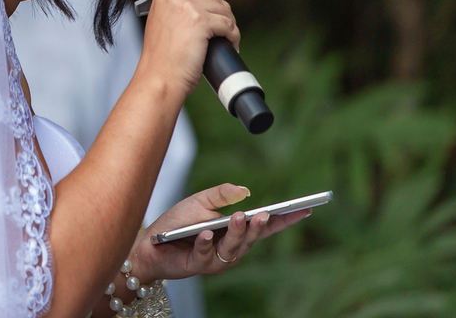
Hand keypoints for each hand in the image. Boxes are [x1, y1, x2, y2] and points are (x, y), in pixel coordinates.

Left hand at [131, 184, 310, 280]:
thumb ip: (221, 194)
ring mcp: (218, 259)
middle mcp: (231, 248)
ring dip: (236, 232)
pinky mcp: (200, 265)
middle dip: (260, 226)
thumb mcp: (200, 201)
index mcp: (235, 230)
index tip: (305, 209)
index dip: (286, 219)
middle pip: (252, 238)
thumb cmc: (178, 222)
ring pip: (233, 247)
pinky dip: (205, 243)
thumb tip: (246, 190)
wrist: (150, 244)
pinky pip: (205, 253)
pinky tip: (205, 233)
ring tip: (239, 217)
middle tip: (266, 214)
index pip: (266, 226)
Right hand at [139, 0, 239, 98]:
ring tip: (225, 39)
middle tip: (221, 29)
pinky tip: (229, 45)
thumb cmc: (162, 56)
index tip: (212, 9)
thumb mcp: (162, 19)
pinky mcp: (201, 21)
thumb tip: (204, 0)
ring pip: (224, 9)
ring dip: (229, 25)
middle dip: (221, 13)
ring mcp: (187, 6)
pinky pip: (228, 25)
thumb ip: (177, 4)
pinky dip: (233, 37)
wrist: (159, 78)